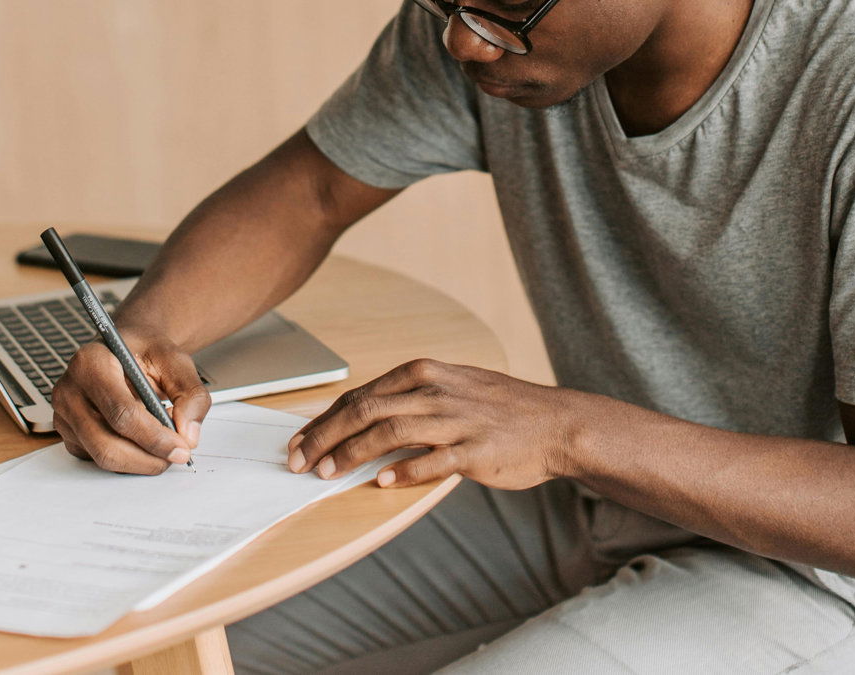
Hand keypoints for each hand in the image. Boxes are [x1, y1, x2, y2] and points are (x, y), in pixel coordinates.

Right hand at [51, 326, 210, 473]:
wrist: (128, 350)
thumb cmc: (146, 353)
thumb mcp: (176, 361)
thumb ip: (191, 394)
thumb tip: (188, 433)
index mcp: (91, 363)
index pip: (120, 412)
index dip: (154, 437)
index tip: (181, 447)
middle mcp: (70, 390)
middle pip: (106, 443)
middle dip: (148, 457)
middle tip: (177, 454)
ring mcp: (64, 416)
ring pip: (103, 457)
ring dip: (141, 460)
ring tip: (164, 441)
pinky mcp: (69, 435)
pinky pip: (99, 460)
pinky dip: (128, 459)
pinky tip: (143, 439)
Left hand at [286, 359, 571, 489]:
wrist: (555, 423)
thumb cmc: (499, 408)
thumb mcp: (450, 387)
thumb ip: (407, 399)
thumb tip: (359, 419)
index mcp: (423, 373)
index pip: (359, 395)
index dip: (323, 419)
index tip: (299, 440)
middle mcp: (434, 391)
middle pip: (364, 411)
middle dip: (324, 437)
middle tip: (299, 461)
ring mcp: (454, 420)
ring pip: (388, 432)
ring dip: (351, 454)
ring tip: (327, 473)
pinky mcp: (473, 449)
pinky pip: (431, 461)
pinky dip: (403, 471)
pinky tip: (381, 482)